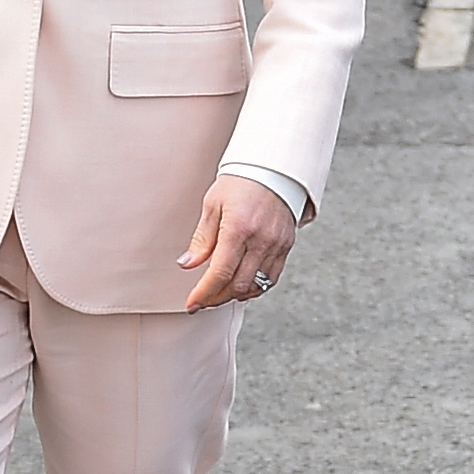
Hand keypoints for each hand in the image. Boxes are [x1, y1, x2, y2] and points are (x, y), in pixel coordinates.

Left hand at [178, 175, 295, 310]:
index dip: (204, 293)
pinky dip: (254, 288)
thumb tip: (187, 265)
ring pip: (256, 286)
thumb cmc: (240, 183)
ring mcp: (277, 245)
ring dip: (235, 295)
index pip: (220, 273)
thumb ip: (202, 239)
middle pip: (238, 285)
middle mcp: (261, 240)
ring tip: (219, 293)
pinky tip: (240, 285)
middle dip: (217, 298)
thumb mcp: (213, 205)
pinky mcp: (286, 246)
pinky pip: (271, 278)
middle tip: (202, 300)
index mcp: (239, 228)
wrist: (273, 170)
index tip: (192, 304)